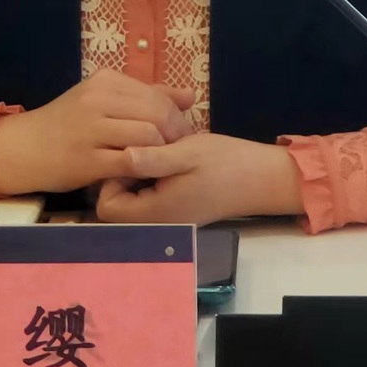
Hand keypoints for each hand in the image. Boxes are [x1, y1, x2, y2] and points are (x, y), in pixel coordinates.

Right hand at [0, 70, 195, 195]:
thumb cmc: (67, 124)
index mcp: (105, 80)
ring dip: (162, 154)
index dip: (177, 119)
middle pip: (158, 116)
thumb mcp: (103, 100)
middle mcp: (98, 99)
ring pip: (148, 138)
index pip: (158, 97)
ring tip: (162, 165)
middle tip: (178, 154)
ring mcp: (91, 129)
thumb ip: (147, 96)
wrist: (23, 148)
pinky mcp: (86, 159)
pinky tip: (143, 176)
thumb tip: (190, 96)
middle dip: (176, 137)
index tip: (181, 136)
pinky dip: (143, 170)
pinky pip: (129, 163)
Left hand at [94, 133, 304, 226]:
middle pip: (116, 203)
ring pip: (131, 197)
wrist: (260, 178)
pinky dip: (148, 176)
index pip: (107, 206)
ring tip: (151, 146)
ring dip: (136, 173)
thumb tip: (121, 154)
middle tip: (138, 145)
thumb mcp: (188, 154)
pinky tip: (162, 154)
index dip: (110, 177)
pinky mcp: (174, 207)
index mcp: (155, 212)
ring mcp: (165, 217)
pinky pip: (147, 195)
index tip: (128, 152)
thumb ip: (153, 158)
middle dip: (122, 173)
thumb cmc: (224, 164)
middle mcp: (156, 221)